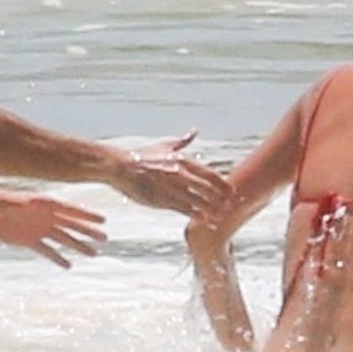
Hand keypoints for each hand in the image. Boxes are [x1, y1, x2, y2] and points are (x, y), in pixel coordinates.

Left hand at [0, 184, 107, 267]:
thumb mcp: (4, 200)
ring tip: (94, 253)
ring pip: (62, 239)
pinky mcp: (28, 241)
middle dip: (87, 231)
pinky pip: (47, 250)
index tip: (102, 220)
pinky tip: (68, 265)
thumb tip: (27, 203)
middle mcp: (44, 216)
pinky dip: (56, 258)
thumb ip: (17, 203)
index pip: (69, 209)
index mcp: (42, 202)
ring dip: (77, 245)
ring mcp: (38, 228)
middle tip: (105, 238)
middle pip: (71, 224)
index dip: (86, 215)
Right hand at [110, 131, 230, 215]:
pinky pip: (184, 209)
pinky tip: (204, 221)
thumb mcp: (164, 146)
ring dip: (212, 210)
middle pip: (208, 189)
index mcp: (182, 160)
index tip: (232, 191)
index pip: (209, 174)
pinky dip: (196, 215)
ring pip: (198, 201)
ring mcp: (172, 188)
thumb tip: (194, 131)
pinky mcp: (162, 199)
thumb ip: (182, 141)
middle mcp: (180, 174)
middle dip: (221, 199)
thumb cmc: (141, 156)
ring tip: (220, 218)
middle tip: (230, 207)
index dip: (223, 184)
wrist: (120, 167)